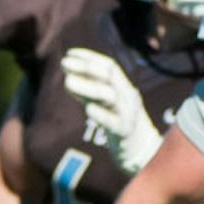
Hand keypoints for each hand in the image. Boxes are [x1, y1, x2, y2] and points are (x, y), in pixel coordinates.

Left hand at [60, 48, 161, 174]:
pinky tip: (88, 109)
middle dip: (86, 67)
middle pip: (110, 76)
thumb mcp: (103, 103)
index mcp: (124, 88)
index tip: (70, 53)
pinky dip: (100, 114)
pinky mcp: (124, 133)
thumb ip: (89, 90)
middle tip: (64, 63)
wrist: (140, 151)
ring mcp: (127, 114)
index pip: (109, 66)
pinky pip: (113, 122)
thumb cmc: (116, 122)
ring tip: (67, 82)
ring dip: (88, 87)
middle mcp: (128, 97)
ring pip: (110, 96)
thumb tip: (69, 73)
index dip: (90, 57)